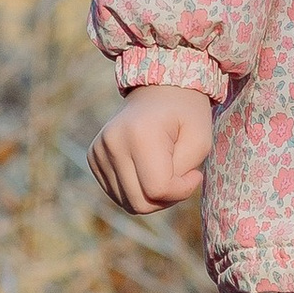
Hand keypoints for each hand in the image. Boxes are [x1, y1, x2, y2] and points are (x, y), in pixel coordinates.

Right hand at [88, 87, 214, 213]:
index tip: (195, 174)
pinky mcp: (93, 157)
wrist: (159, 89)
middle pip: (139, 202)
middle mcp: (112, 143)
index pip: (157, 189)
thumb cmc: (186, 114)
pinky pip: (117, 194)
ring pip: (127, 203)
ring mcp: (98, 150)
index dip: (182, 190)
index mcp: (139, 134)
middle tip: (182, 177)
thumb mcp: (200, 141)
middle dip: (167, 198)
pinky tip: (148, 169)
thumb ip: (183, 174)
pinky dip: (137, 189)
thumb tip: (157, 196)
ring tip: (166, 171)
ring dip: (152, 196)